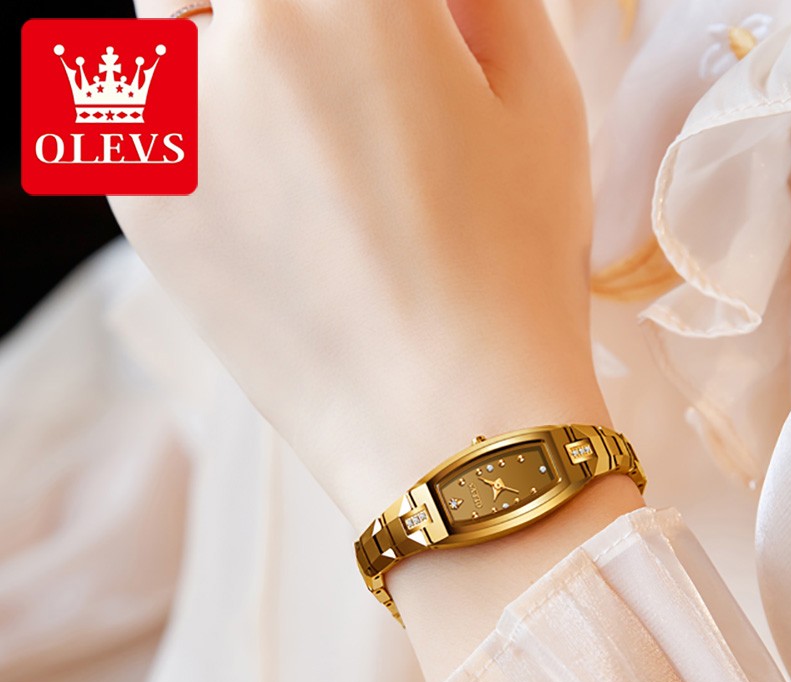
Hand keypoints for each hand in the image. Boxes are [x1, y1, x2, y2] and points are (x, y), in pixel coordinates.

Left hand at [112, 0, 606, 532]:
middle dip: (287, 18)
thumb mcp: (541, 105)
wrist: (450, 422)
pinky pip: (139, 114)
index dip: (377, 13)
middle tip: (334, 64)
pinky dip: (190, 118)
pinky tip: (265, 184)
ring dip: (221, 37)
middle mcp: (246, 30)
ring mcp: (175, 119)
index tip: (394, 40)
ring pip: (168, 19)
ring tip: (290, 108)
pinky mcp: (142, 200)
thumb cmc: (513, 272)